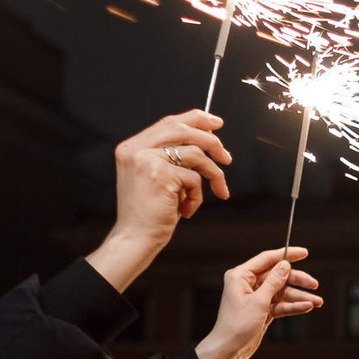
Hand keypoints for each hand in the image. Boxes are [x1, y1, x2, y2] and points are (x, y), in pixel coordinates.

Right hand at [86, 111, 235, 287]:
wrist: (135, 239)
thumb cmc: (148, 213)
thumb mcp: (156, 178)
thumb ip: (171, 157)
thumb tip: (206, 138)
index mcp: (132, 147)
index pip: (168, 122)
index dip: (195, 119)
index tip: (216, 123)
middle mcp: (136, 149)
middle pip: (183, 130)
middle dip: (211, 141)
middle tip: (227, 157)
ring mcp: (147, 160)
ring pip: (195, 154)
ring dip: (212, 174)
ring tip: (214, 191)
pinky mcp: (161, 176)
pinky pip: (195, 178)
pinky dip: (197, 196)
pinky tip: (186, 210)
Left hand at [193, 248, 318, 358]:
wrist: (230, 349)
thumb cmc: (237, 325)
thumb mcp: (258, 301)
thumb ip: (274, 282)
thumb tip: (285, 265)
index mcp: (241, 276)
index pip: (267, 259)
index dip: (286, 255)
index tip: (304, 252)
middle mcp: (248, 284)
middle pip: (278, 276)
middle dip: (297, 280)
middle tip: (314, 284)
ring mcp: (257, 297)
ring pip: (282, 292)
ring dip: (299, 297)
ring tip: (317, 302)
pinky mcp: (263, 310)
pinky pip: (281, 304)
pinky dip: (293, 306)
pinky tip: (307, 307)